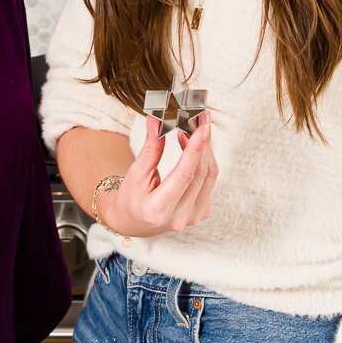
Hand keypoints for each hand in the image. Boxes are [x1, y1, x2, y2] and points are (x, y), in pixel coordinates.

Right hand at [103, 112, 218, 239]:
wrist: (134, 222)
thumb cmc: (131, 199)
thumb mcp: (136, 173)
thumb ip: (151, 148)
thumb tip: (156, 121)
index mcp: (159, 210)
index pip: (183, 175)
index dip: (195, 149)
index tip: (202, 128)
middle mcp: (180, 217)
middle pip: (200, 173)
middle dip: (202, 143)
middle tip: (200, 120)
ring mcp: (194, 217)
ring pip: (209, 176)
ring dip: (204, 150)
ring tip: (193, 130)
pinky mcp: (202, 212)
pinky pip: (209, 181)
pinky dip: (204, 161)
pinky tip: (192, 148)